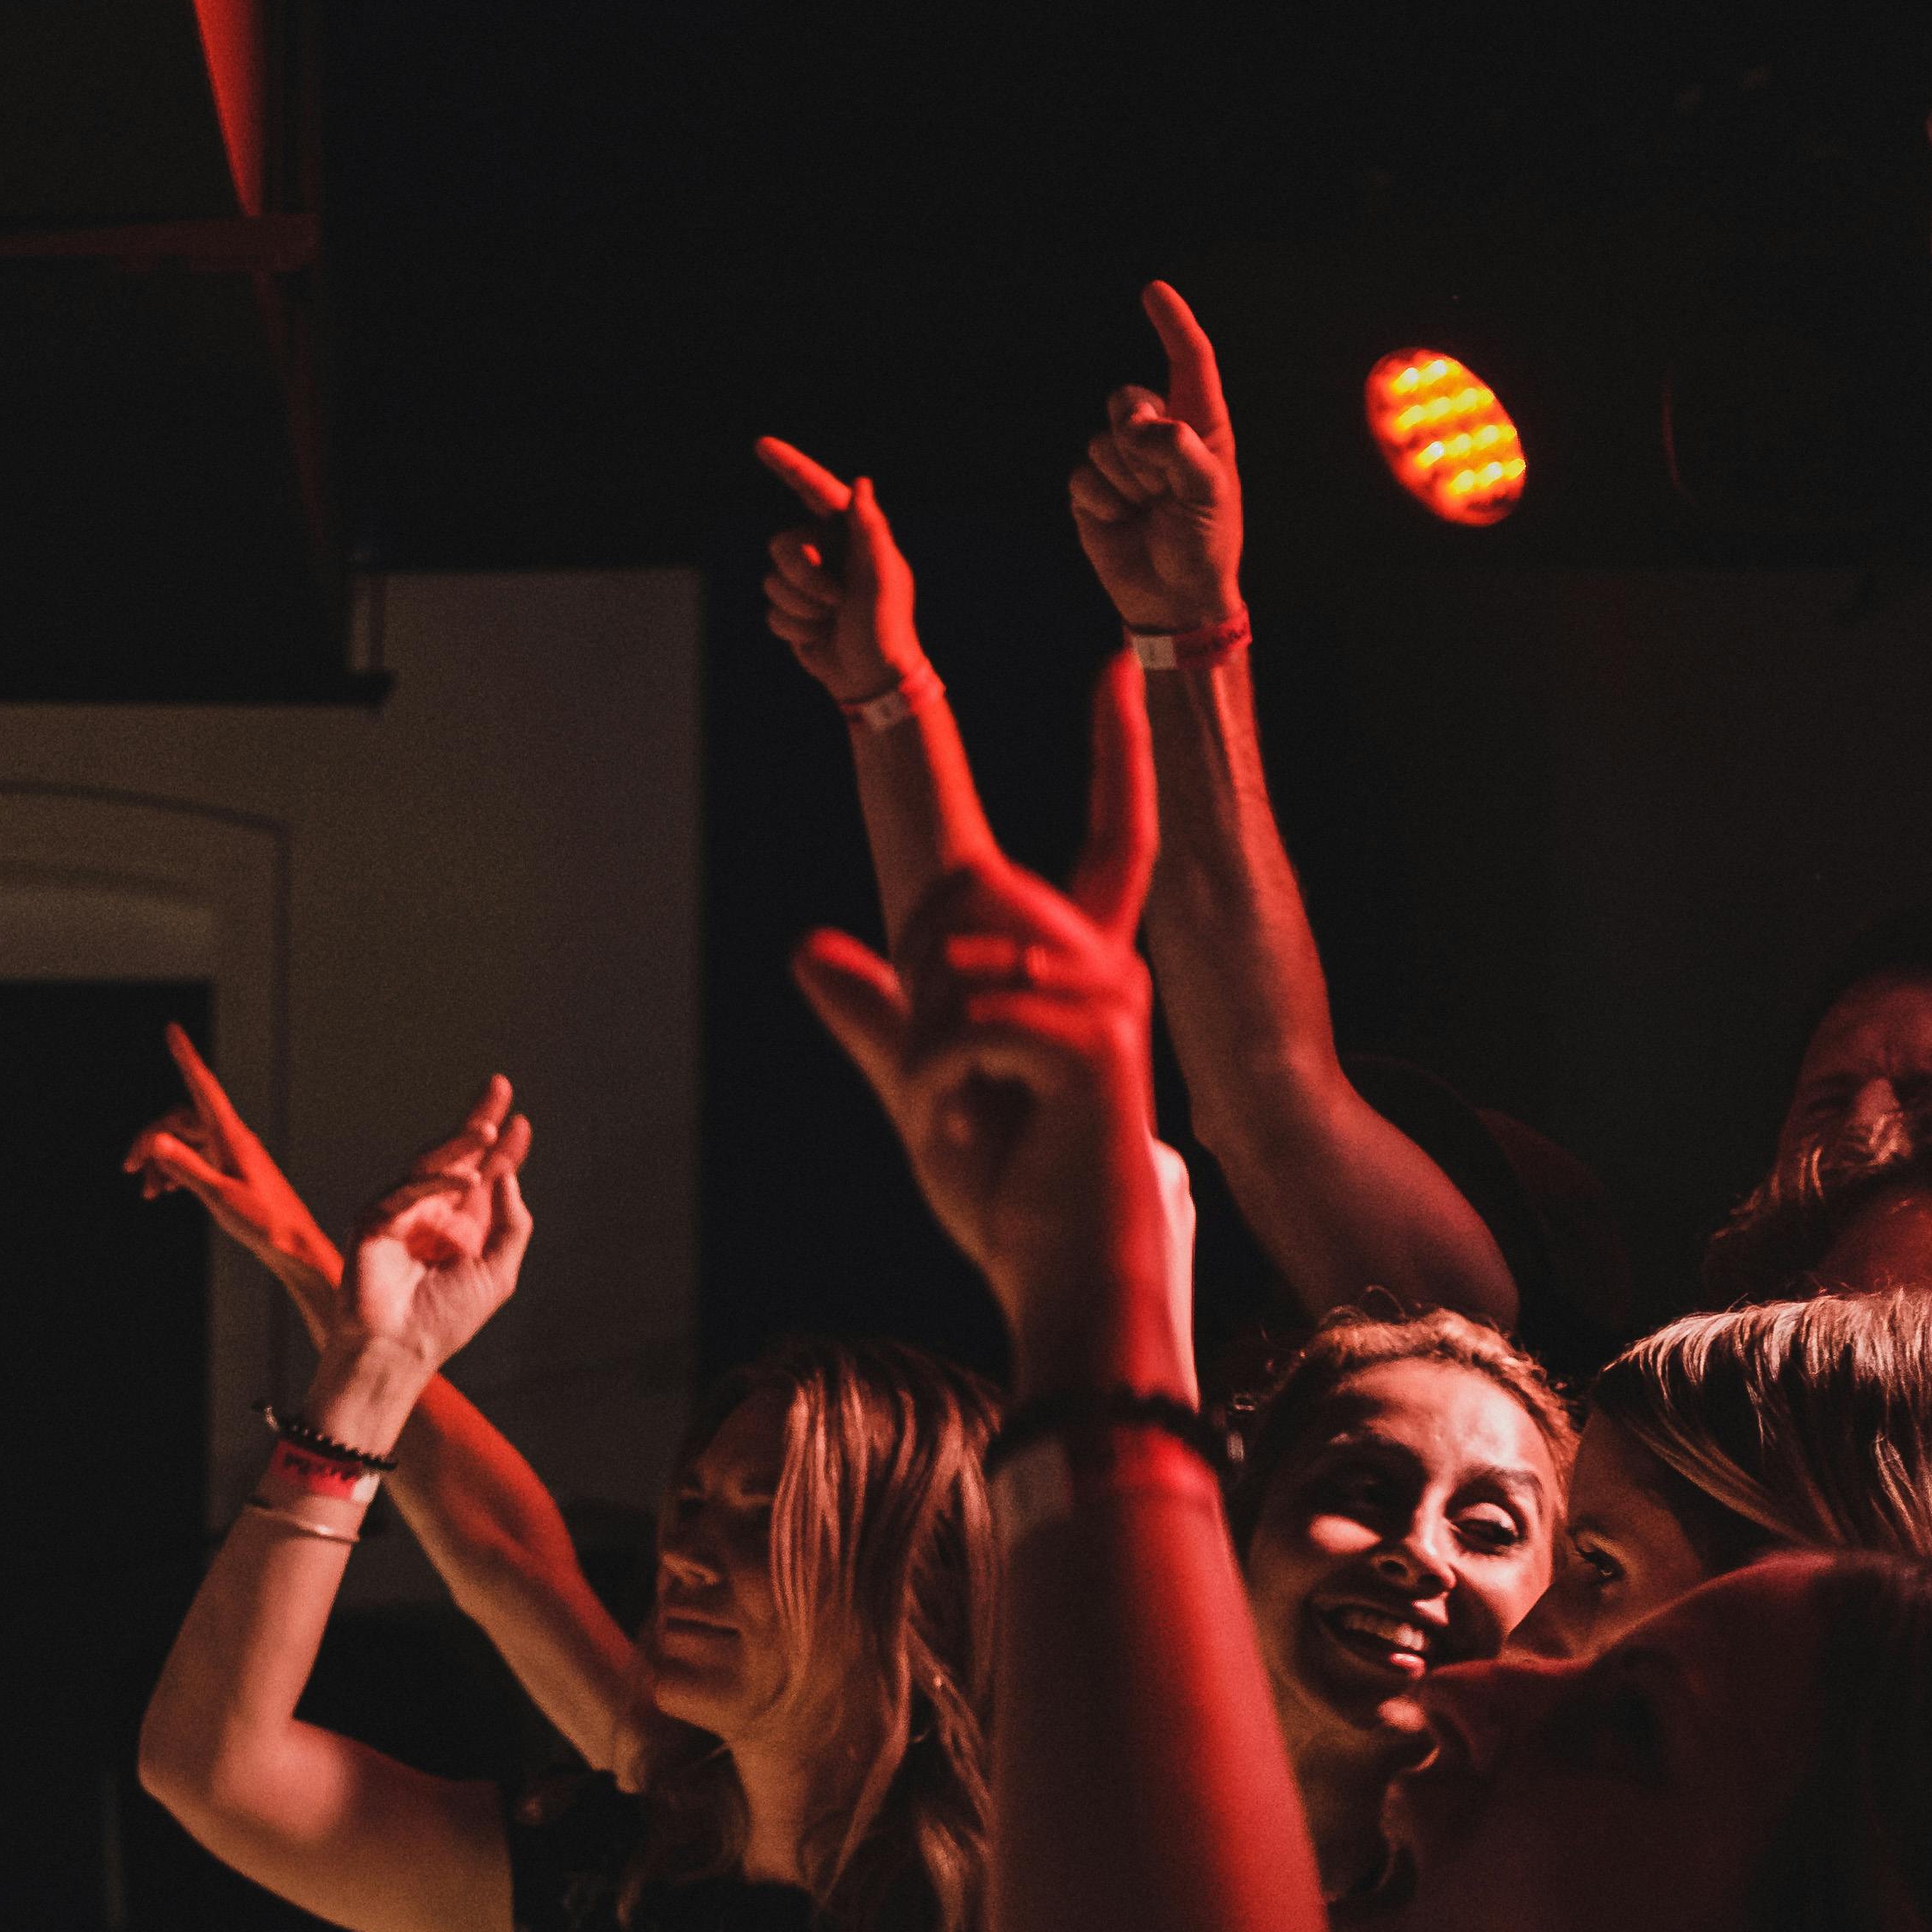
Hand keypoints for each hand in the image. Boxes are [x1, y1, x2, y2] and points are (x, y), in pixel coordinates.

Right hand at [125, 1025, 348, 1337]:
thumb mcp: (219, 1196)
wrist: (293, 1244)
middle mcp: (229, 1138)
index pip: (202, 1087)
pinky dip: (174, 1169)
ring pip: (182, 1141)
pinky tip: (164, 1190)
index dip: (185, 1057)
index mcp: (231, 1137)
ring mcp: (228, 1152)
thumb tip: (156, 1141)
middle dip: (150, 1140)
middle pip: (179, 1120)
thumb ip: (186, 1167)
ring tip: (148, 1192)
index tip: (172, 1030)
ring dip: (160, 1160)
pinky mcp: (228, 1167)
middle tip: (130, 1170)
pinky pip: (193, 1156)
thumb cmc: (265, 1222)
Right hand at [338, 1083, 534, 1375]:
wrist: (401, 1348)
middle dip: (478, 1122)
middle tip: (499, 1086)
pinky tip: (463, 1178)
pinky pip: (405, 1192)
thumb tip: (507, 1175)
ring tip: (488, 1128)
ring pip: (431, 1166)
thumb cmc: (446, 1320)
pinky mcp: (373, 1221)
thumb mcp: (499, 1272)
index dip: (503, 1149)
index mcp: (462, 1227)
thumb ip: (511, 1224)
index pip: (485, 1177)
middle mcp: (433, 1214)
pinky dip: (434, 1184)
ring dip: (459, 1144)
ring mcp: (402, 1214)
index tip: (521, 1123)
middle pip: (457, 1157)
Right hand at [755, 440, 934, 709]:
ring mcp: (805, 581)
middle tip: (836, 600)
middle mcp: (824, 551)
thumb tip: (860, 483)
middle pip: (782, 544)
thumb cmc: (884, 626)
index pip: (815, 491)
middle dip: (804, 578)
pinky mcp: (791, 610)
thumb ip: (869, 528)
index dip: (789, 466)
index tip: (762, 444)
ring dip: (801, 608)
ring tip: (831, 620)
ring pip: (772, 580)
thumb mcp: (881, 575)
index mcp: (850, 533)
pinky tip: (820, 636)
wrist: (871, 677)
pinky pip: (771, 610)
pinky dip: (794, 628)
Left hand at [789, 656, 1172, 1353]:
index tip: (1124, 665)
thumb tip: (807, 947)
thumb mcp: (919, 1087)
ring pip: (956, 957)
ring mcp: (1107, 994)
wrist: (1057, 1266)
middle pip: (967, 892)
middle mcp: (1106, 963)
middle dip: (917, 987)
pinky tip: (973, 1125)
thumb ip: (872, 1016)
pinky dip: (938, 1082)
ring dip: (927, 1047)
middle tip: (953, 1082)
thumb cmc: (1008, 1187)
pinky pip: (966, 1019)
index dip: (1117, 752)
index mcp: (1075, 967)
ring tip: (970, 1108)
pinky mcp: (1093, 1037)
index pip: (1114, 835)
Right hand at [1067, 283, 1241, 634]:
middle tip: (1162, 488)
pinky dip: (1102, 504)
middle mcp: (1159, 434)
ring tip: (1148, 511)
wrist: (1173, 599)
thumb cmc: (1205, 543)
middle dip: (1138, 438)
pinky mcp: (1092, 491)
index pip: (1188, 361)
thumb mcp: (1209, 493)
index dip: (1172, 324)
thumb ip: (1178, 449)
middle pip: (1128, 399)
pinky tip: (1123, 524)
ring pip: (1102, 442)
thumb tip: (1135, 423)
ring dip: (1125, 482)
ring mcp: (1122, 461)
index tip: (1153, 291)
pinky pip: (1082, 477)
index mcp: (1200, 424)